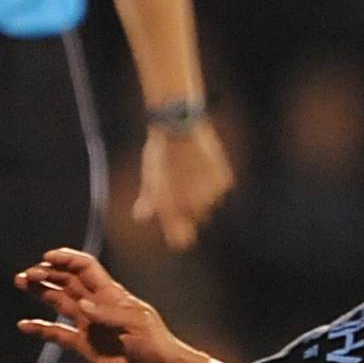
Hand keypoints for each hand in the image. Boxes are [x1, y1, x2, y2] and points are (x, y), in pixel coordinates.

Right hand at [14, 246, 204, 362]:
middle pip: (67, 281)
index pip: (85, 268)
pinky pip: (59, 334)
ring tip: (21, 283)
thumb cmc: (157, 347)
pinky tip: (25, 325)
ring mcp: (91, 326)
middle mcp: (97, 306)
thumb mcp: (138, 326)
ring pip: (60, 302)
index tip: (47, 258)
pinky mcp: (86, 347)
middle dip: (47, 274)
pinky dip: (42, 329)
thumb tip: (81, 305)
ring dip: (41, 292)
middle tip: (26, 275)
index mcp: (111, 296)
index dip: (66, 259)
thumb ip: (108, 314)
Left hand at [134, 120, 233, 250]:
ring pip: (209, 206)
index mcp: (171, 208)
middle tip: (183, 189)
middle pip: (197, 220)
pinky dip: (213, 185)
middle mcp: (191, 206)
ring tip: (191, 174)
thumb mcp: (150, 175)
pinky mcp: (223, 183)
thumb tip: (140, 217)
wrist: (178, 124)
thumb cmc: (160, 150)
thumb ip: (148, 199)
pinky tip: (202, 168)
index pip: (181, 238)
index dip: (180, 236)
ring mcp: (210, 195)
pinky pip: (220, 192)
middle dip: (190, 211)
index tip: (180, 237)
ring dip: (203, 198)